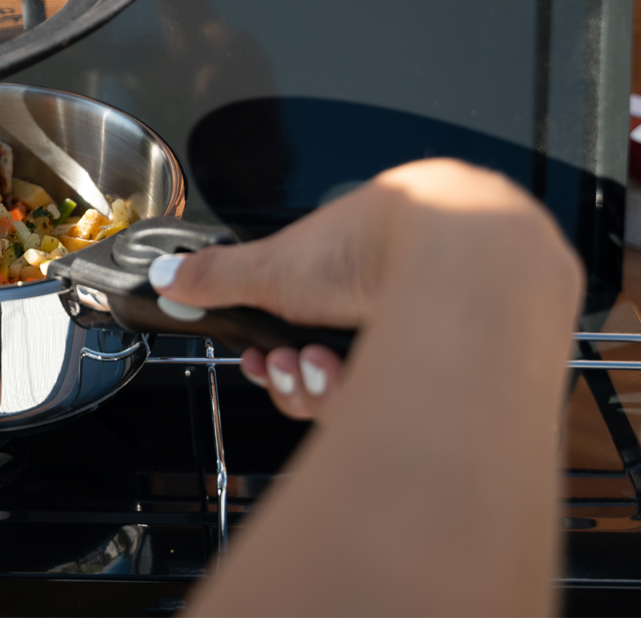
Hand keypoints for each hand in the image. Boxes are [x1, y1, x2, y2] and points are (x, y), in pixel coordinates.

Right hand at [150, 158, 577, 419]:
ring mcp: (440, 319)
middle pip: (333, 352)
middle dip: (296, 369)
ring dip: (325, 382)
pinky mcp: (471, 356)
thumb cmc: (379, 246)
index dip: (275, 344)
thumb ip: (217, 276)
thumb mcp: (276, 266)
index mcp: (363, 250)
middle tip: (290, 366)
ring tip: (324, 369)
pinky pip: (408, 394)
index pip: (309, 312)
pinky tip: (358, 379)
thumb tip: (168, 275)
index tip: (262, 356)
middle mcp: (403, 283)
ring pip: (369, 378)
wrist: (463, 262)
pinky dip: (373, 392)